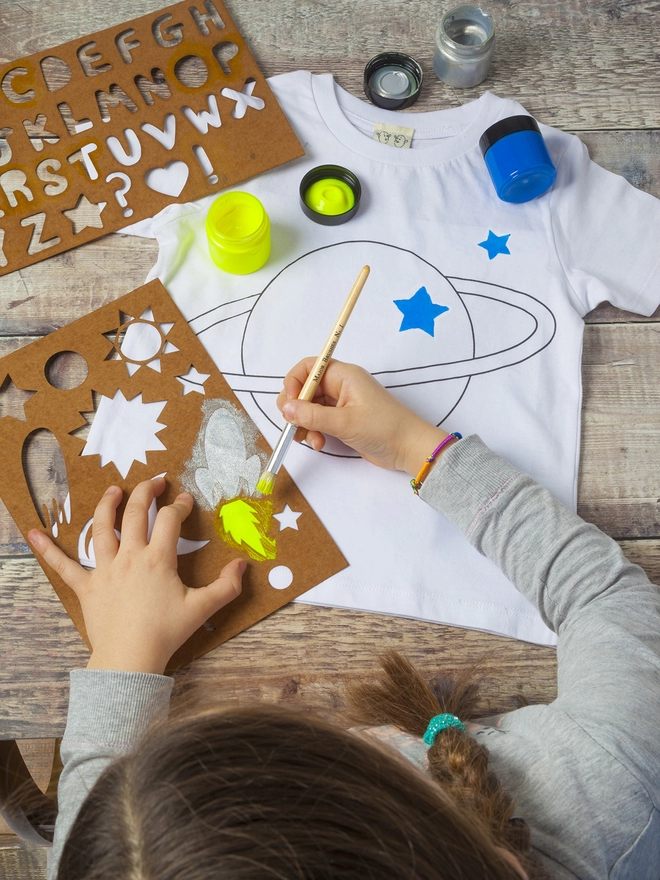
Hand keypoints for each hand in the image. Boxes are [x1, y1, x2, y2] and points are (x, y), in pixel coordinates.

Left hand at [28, 477, 244, 674]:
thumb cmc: (165, 633)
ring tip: (114, 489)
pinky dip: (48, 549)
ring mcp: (105, 570)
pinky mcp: (87, 587)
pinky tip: (32, 532)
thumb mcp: (202, 609)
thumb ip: (226, 586)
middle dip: (146, 492)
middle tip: (155, 481)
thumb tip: (242, 565)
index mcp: (158, 559)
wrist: (130, 659)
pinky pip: (64, 565)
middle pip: (135, 514)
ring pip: (102, 528)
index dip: (178, 505)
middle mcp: (130, 557)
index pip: (169, 520)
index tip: (184, 500)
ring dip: (107, 505)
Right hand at [276, 359, 448, 475]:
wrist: (409, 449)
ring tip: (312, 440)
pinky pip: (318, 420)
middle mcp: (341, 386)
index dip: (294, 382)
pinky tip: (319, 443)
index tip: (289, 403)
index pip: (309, 367)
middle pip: (305, 389)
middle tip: (294, 426)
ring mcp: (341, 404)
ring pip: (309, 408)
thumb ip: (312, 415)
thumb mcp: (344, 422)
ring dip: (304, 424)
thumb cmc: (383, 428)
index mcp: (344, 376)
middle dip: (296, 408)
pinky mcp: (343, 420)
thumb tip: (285, 409)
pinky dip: (313, 431)